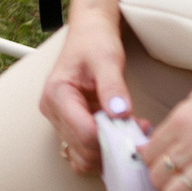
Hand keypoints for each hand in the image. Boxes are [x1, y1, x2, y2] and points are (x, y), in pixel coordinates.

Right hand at [39, 10, 135, 173]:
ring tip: (131, 130)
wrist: (89, 34)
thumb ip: (113, 86)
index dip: (112, 137)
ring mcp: (59, 120)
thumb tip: (120, 113)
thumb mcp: (108, 59)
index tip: (136, 127)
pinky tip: (121, 133)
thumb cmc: (95, 42)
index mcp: (57, 94)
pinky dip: (104, 150)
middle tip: (139, 128)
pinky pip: (84, 151)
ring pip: (83, 156)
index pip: (84, 133)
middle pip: (83, 149)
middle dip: (114, 145)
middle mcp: (53, 111)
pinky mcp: (70, 125)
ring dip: (110, 151)